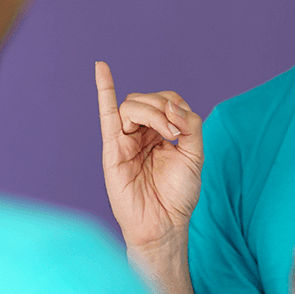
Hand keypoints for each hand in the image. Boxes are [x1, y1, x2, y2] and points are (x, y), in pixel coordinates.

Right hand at [95, 62, 203, 251]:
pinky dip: (103, 89)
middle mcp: (142, 134)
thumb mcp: (193, 156)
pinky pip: (106, 115)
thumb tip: (171, 104)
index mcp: (162, 134)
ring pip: (132, 107)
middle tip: (173, 134)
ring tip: (164, 133)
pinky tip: (101, 68)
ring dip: (150, 112)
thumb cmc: (177, 196)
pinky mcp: (113, 150)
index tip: (182, 129)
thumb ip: (189, 126)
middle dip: (162, 109)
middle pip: (148, 100)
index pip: (167, 102)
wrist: (162, 224)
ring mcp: (125, 140)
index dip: (175, 107)